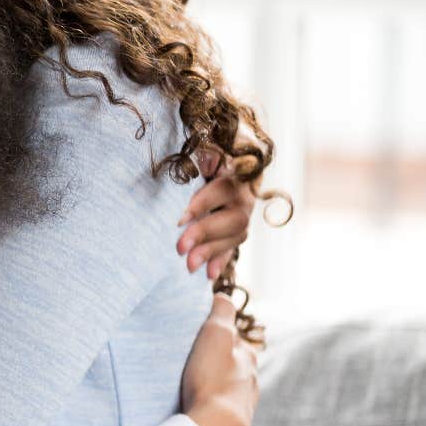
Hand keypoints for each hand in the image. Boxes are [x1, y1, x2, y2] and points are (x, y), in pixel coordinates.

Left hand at [175, 148, 254, 278]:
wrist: (231, 162)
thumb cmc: (209, 155)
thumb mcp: (208, 150)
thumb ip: (208, 155)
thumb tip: (206, 158)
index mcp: (236, 174)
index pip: (221, 191)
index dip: (201, 205)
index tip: (180, 219)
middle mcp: (245, 196)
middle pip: (232, 218)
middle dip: (205, 234)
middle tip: (179, 248)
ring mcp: (244, 215)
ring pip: (235, 236)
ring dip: (211, 252)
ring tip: (188, 266)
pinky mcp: (238, 231)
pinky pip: (233, 248)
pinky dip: (220, 261)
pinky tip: (208, 276)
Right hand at [180, 294, 259, 425]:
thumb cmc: (213, 380)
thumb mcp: (216, 335)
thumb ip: (221, 312)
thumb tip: (223, 296)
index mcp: (248, 358)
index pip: (233, 340)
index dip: (215, 336)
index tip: (196, 338)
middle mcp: (251, 381)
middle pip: (232, 366)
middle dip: (214, 364)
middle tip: (190, 365)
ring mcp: (243, 407)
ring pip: (227, 390)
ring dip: (212, 387)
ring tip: (191, 389)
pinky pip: (220, 412)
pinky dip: (210, 407)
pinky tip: (197, 410)